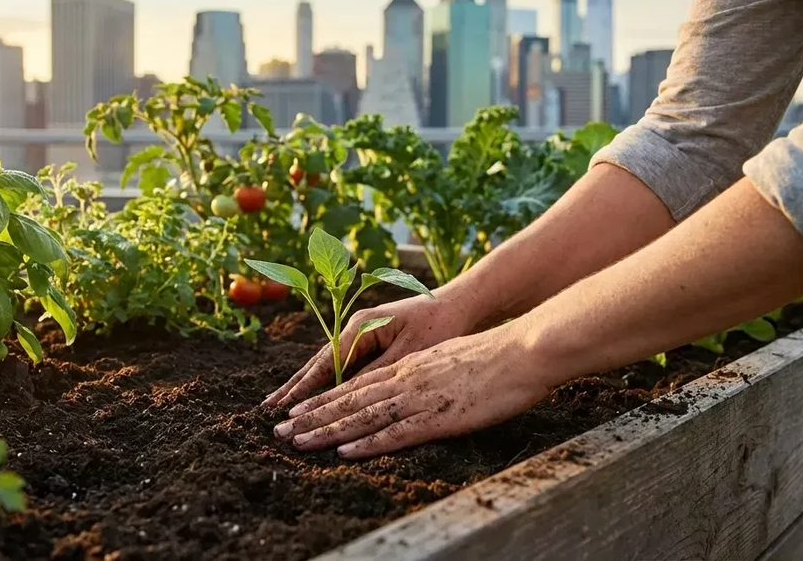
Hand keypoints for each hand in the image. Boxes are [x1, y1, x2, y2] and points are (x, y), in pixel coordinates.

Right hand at [263, 290, 478, 407]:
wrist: (461, 304)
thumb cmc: (439, 326)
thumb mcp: (408, 353)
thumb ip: (376, 373)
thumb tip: (346, 396)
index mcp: (361, 326)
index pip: (325, 362)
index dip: (303, 387)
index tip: (283, 406)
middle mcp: (356, 328)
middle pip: (319, 362)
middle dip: (295, 387)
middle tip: (268, 410)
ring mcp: (362, 335)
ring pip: (328, 365)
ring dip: (307, 386)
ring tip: (283, 406)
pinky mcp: (372, 343)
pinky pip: (344, 366)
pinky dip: (328, 383)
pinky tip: (315, 397)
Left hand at [271, 327, 550, 458]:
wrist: (523, 349)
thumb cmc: (494, 356)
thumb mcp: (449, 359)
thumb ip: (426, 374)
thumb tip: (413, 386)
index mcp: (409, 367)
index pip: (355, 384)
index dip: (322, 398)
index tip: (296, 409)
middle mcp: (405, 380)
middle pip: (348, 400)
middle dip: (311, 416)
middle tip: (279, 430)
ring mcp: (418, 398)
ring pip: (362, 416)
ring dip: (326, 431)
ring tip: (297, 442)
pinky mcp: (437, 417)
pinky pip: (395, 433)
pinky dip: (366, 443)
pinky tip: (344, 452)